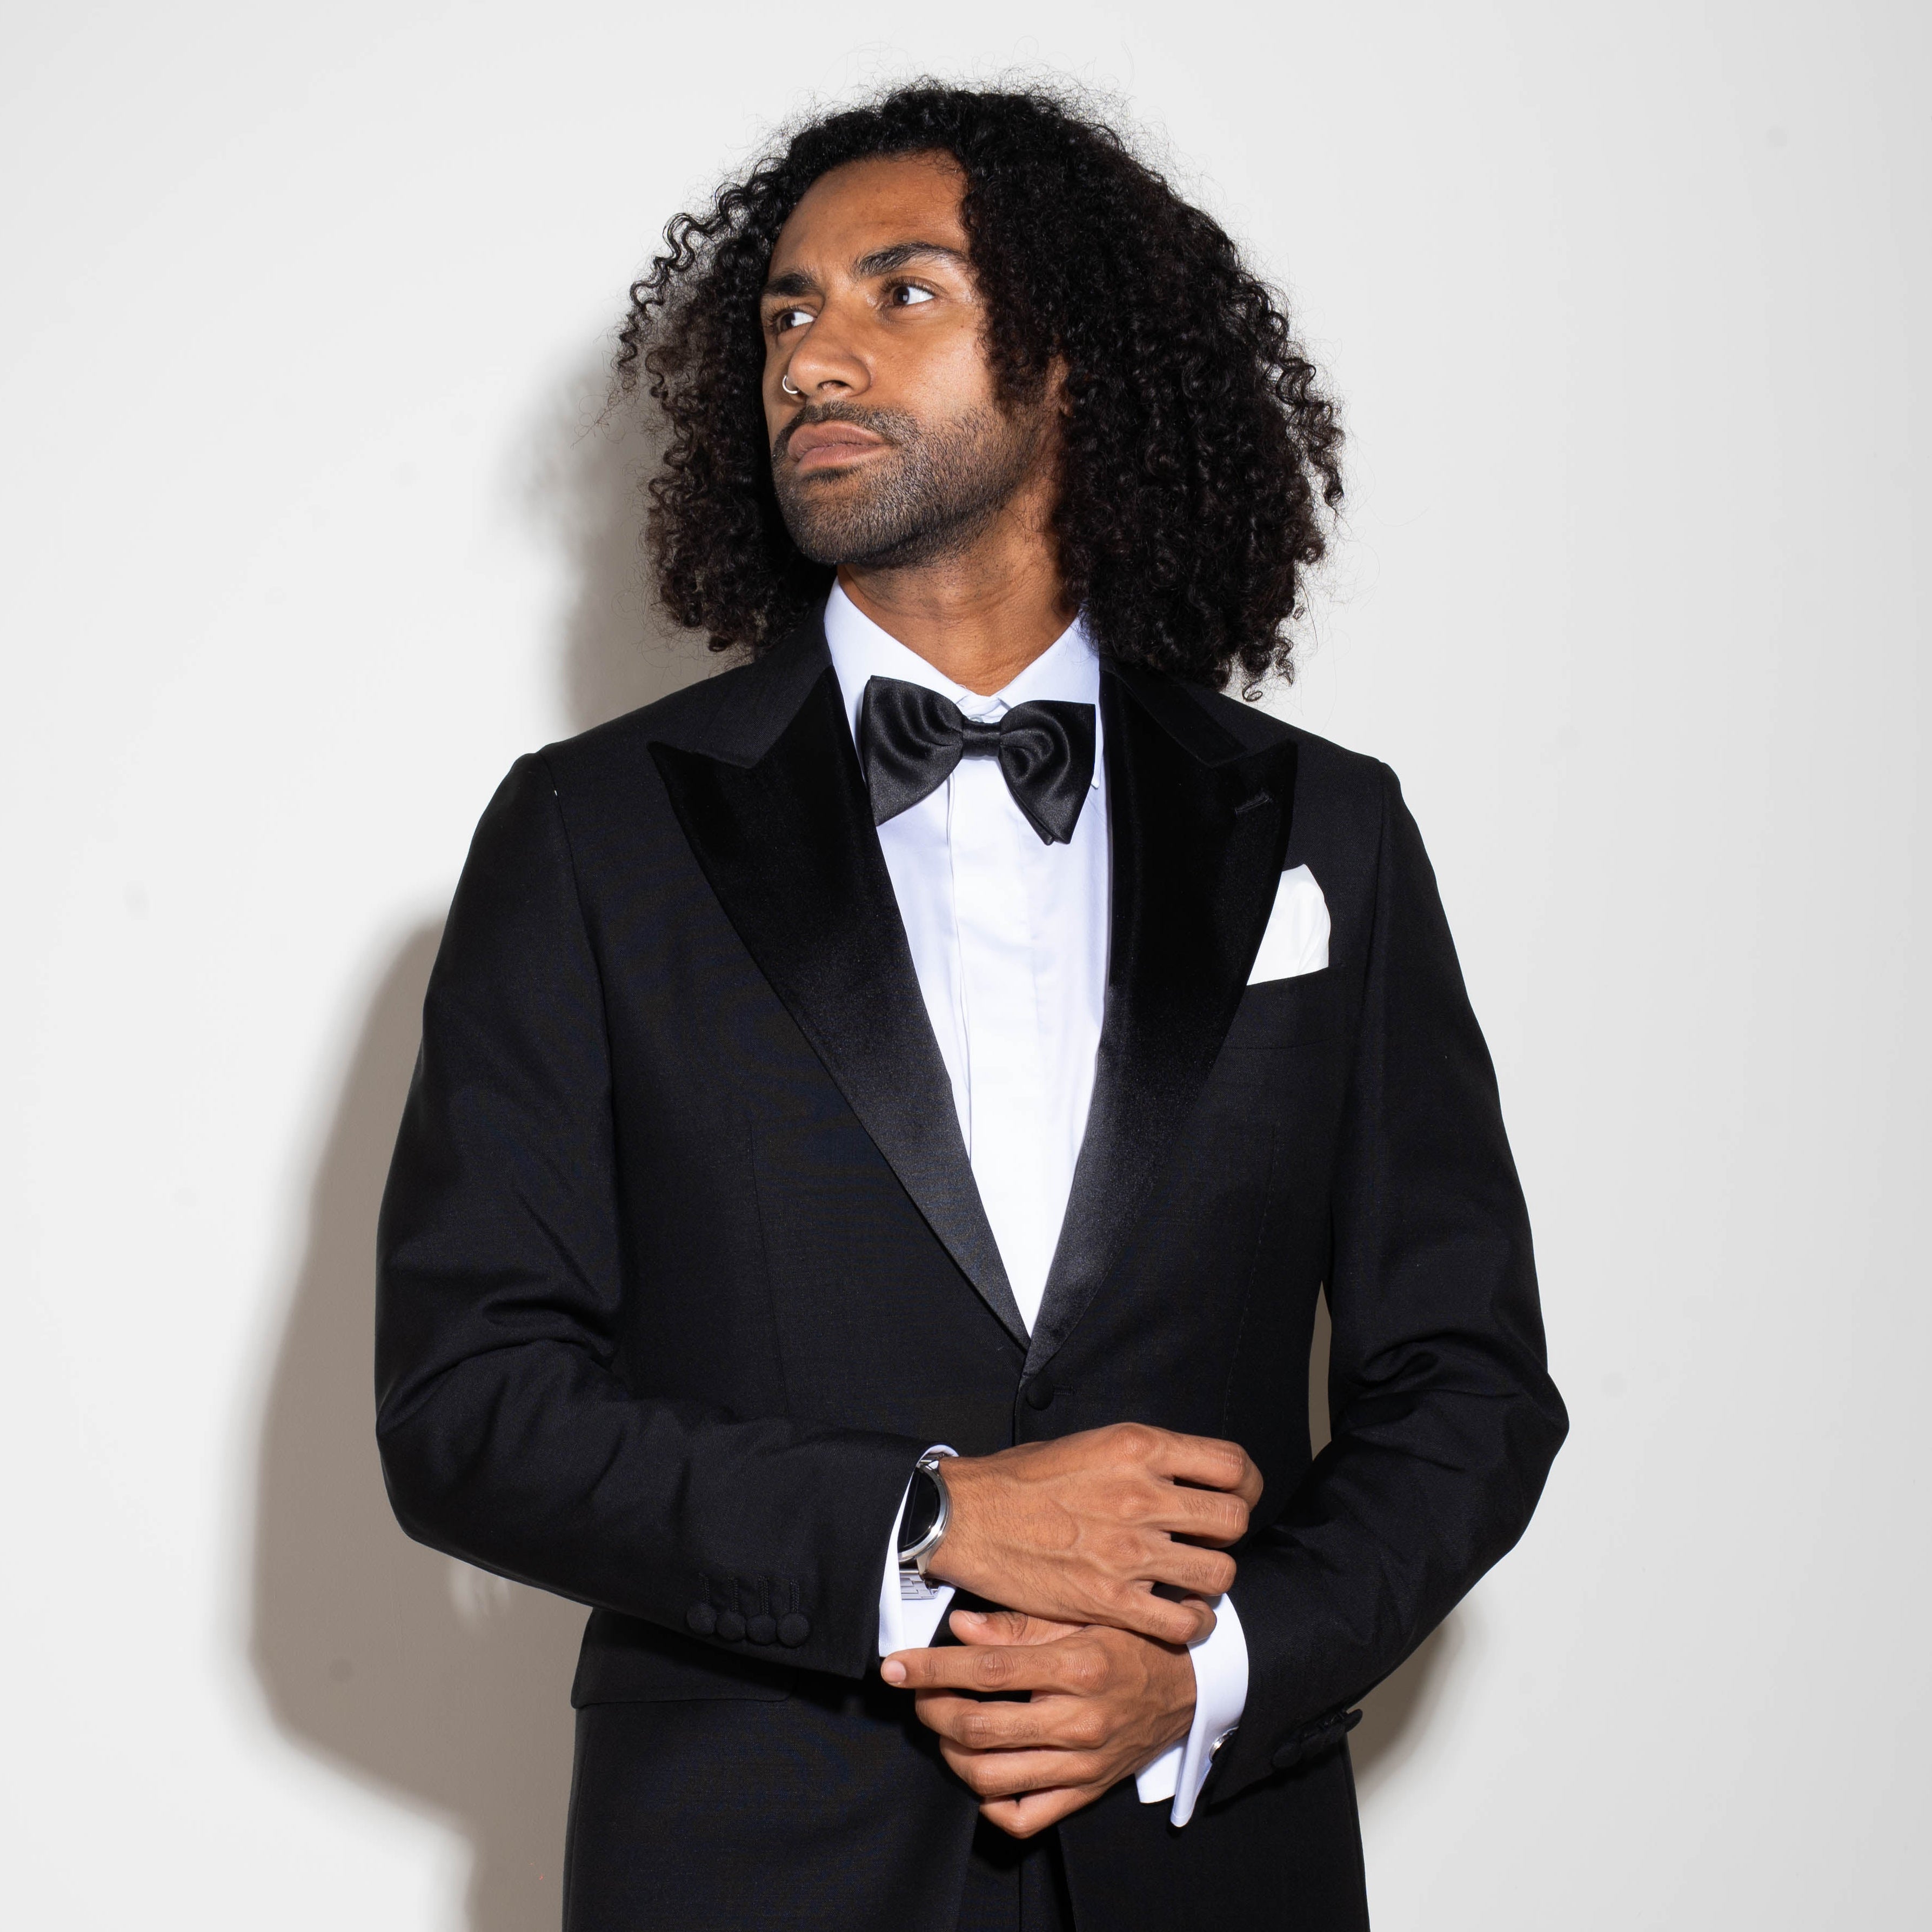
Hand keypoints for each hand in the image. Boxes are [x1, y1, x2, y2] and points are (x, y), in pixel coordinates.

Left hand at [883, 1609, 1196, 1837]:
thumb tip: (961, 1628)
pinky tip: (981, 1776)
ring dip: (951, 1754)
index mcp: (1077, 1666)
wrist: (1187, 1686)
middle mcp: (1079, 1721)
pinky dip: (991, 1804)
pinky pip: (1027, 1817)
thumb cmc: (1129, 1641)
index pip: (986, 1671)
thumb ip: (1020, 1623)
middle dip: (932, 1710)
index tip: (896, 1665)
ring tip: (945, 1728)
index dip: (931, 1668)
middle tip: (918, 1693)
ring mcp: (1083, 1764)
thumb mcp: (1083, 1614)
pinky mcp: (1087, 1792)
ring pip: (992, 1777)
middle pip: (979, 1729)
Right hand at [928, 1423, 1260, 1644]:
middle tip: (1206, 1541)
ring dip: (1212, 1579)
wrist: (967, 1518)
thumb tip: (1185, 1474)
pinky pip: (1184, 1621)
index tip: (1233, 1497)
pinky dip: (1191, 1623)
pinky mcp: (1111, 1599)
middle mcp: (1141, 1495)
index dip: (1244, 1485)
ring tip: (1191, 1579)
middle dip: (1228, 1533)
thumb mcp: (1089, 1443)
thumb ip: (1142, 1457)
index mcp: (1137, 1447)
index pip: (1232, 1464)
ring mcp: (1129, 1550)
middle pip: (1233, 1519)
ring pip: (1219, 1572)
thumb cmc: (1022, 1478)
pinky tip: (1178, 1615)